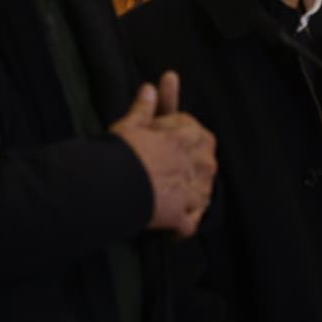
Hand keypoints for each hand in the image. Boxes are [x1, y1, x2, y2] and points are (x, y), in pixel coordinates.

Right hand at [111, 73, 217, 237]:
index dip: (177, 136)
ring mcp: (192, 192)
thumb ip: (144, 108)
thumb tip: (149, 88)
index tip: (163, 141)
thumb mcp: (131, 125)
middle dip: (195, 166)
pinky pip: (189, 225)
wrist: (115, 184)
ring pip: (203, 193)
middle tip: (173, 171)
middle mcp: (198, 163)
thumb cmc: (121, 151)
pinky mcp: (181, 217)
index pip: (193, 130)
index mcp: (188, 135)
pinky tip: (174, 233)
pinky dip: (182, 229)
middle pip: (206, 162)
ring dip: (193, 196)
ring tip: (178, 200)